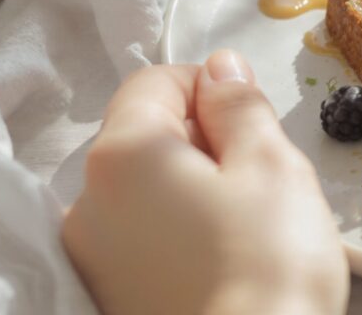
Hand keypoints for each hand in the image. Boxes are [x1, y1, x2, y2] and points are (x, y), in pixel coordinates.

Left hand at [62, 50, 347, 314]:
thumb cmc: (271, 263)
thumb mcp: (271, 164)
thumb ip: (240, 106)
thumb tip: (221, 69)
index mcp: (124, 155)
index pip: (155, 82)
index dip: (210, 86)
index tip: (253, 118)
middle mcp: (89, 202)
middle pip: (146, 135)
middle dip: (205, 140)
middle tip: (263, 176)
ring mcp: (94, 255)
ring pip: (148, 188)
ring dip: (196, 186)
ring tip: (250, 224)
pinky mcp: (112, 295)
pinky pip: (144, 235)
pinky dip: (181, 230)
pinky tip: (226, 257)